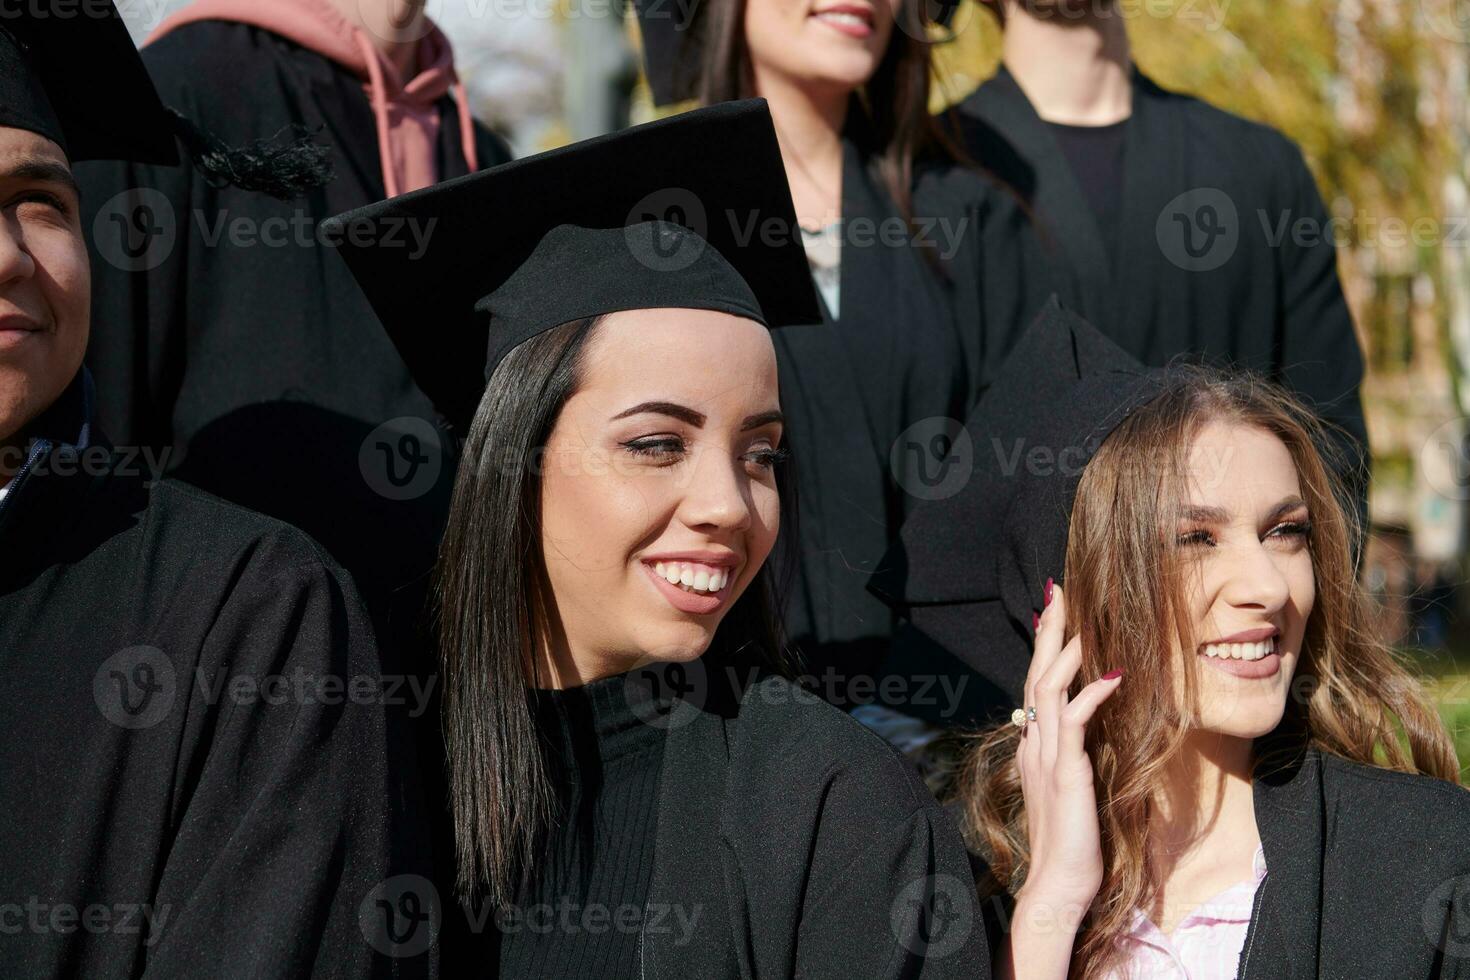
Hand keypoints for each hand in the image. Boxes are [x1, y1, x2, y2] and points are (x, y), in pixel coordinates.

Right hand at [1013, 583, 1121, 914]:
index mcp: (1036, 746)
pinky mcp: (1064, 772)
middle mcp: (1035, 744)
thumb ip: (1071, 756)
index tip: (1054, 611)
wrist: (1058, 885)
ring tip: (1082, 617)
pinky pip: (1074, 722)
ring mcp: (1046, 756)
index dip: (1045, 646)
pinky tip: (1114, 675)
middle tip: (1058, 592)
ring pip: (1047, 688)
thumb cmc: (1071, 843)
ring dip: (1065, 650)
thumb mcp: (1070, 789)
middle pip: (1036, 674)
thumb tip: (1081, 729)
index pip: (1037, 684)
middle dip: (1049, 631)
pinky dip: (1092, 694)